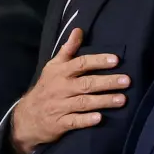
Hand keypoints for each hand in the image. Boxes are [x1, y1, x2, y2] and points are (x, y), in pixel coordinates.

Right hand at [10, 28, 128, 153]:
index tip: (116, 60)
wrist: (27, 117)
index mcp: (60, 72)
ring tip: (122, 99)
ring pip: (84, 102)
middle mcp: (61, 88)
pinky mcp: (59, 124)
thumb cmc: (46, 88)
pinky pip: (74, 121)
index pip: (81, 64)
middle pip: (86, 84)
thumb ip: (68, 50)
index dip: (98, 61)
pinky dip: (86, 120)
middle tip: (126, 80)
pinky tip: (100, 118)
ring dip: (103, 101)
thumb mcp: (53, 67)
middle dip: (107, 82)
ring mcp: (60, 106)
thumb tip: (79, 30)